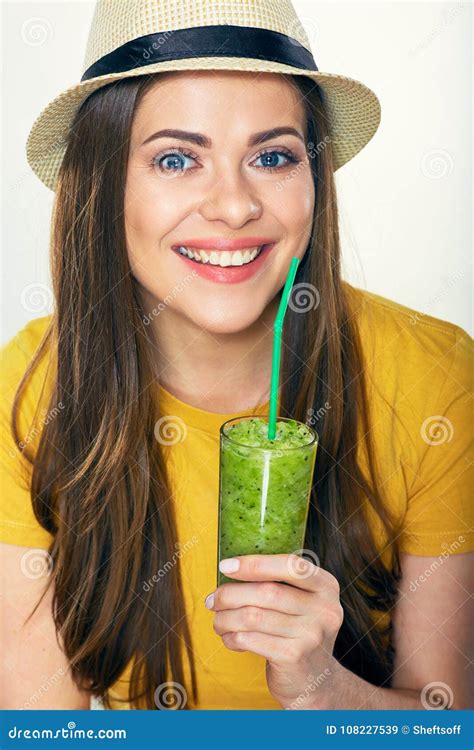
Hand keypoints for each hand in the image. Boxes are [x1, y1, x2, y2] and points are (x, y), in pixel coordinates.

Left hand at [204, 553, 343, 708]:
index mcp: (326, 587)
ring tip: (218, 621)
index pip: (290, 566)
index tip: (225, 566)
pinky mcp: (294, 656)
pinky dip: (232, 637)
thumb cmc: (298, 632)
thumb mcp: (303, 603)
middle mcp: (324, 609)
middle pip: (267, 591)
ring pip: (253, 616)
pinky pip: (250, 639)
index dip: (254, 564)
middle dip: (230, 594)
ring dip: (226, 617)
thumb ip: (279, 583)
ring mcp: (311, 634)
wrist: (315, 681)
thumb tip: (230, 569)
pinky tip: (229, 638)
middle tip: (212, 600)